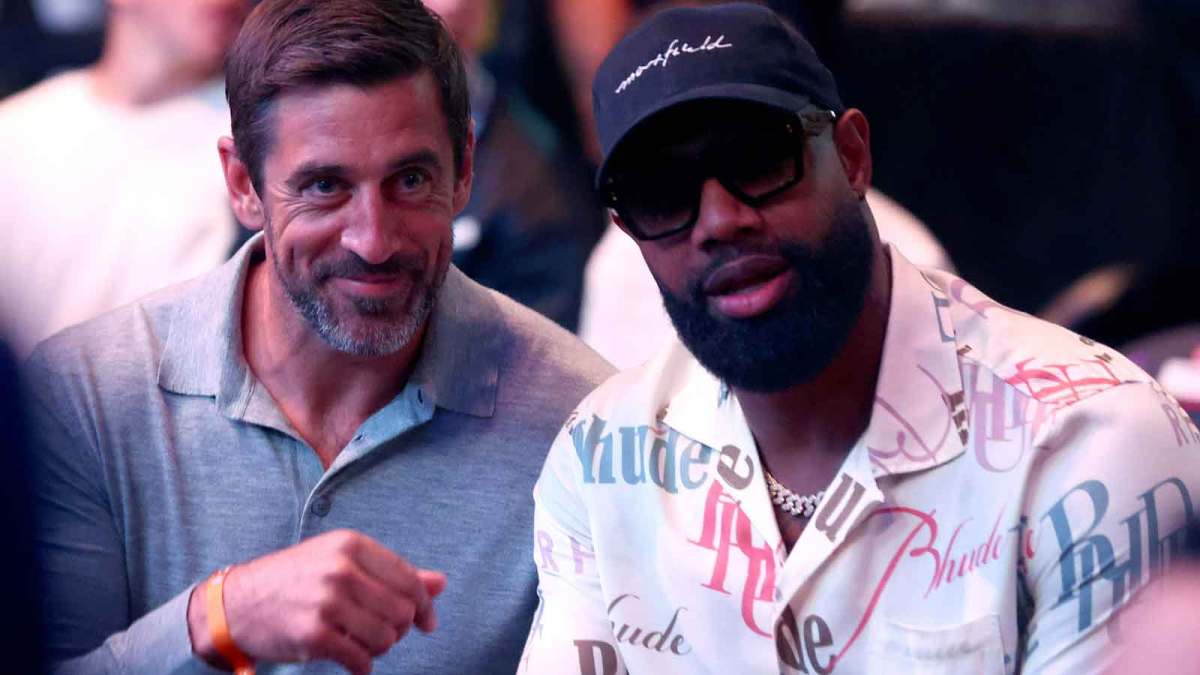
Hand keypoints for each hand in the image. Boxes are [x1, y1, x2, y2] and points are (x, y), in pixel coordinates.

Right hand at [188, 529, 446, 674]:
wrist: (237, 603)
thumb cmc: (298, 581)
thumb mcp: (343, 563)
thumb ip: (393, 573)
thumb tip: (441, 583)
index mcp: (352, 545)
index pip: (410, 580)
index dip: (425, 606)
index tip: (427, 622)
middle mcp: (341, 568)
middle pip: (402, 611)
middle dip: (399, 630)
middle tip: (382, 633)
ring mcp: (327, 601)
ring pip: (386, 637)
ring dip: (379, 648)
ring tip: (362, 643)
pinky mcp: (313, 634)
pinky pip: (361, 659)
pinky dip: (362, 666)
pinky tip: (352, 661)